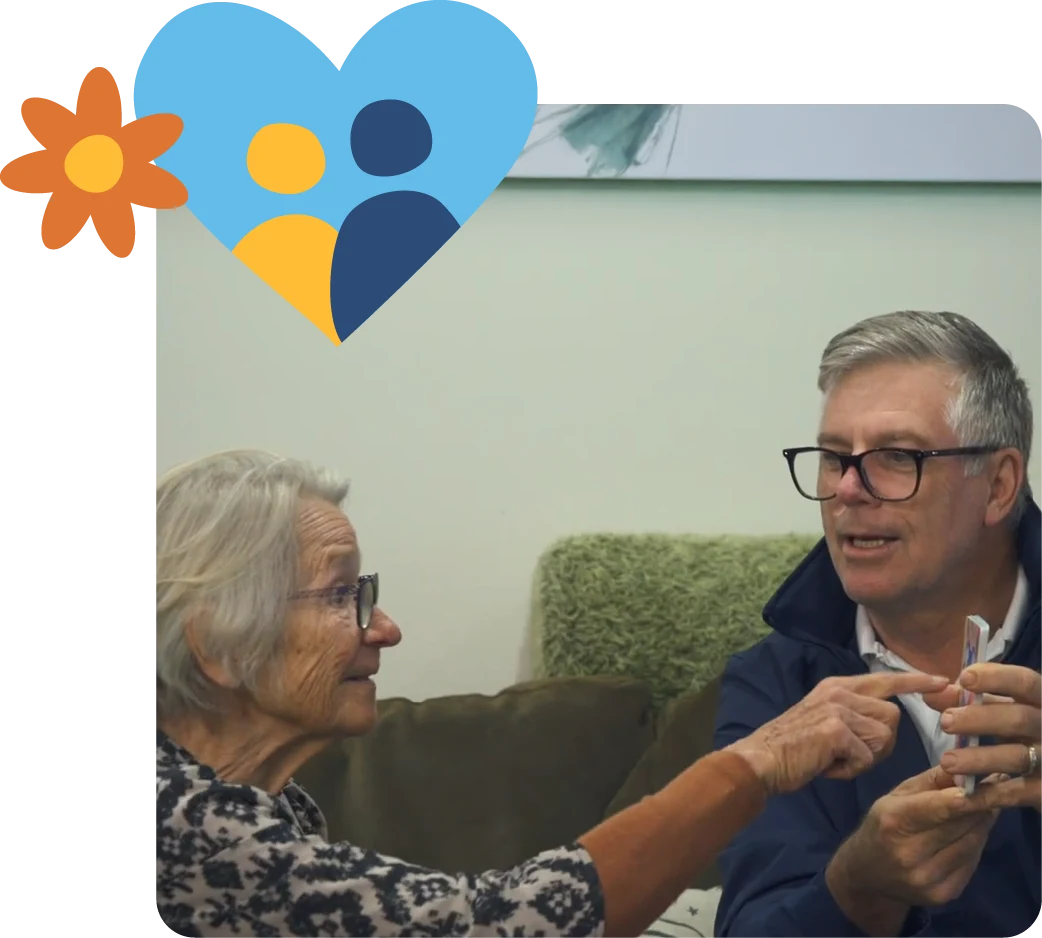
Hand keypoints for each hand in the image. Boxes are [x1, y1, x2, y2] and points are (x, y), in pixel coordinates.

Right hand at [726, 671, 949, 794]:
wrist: (761, 759)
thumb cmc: (793, 747)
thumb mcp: (824, 717)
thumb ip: (853, 713)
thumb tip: (886, 723)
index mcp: (838, 686)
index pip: (885, 679)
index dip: (916, 681)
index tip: (943, 681)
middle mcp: (840, 692)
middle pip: (892, 717)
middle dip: (880, 744)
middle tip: (851, 755)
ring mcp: (838, 708)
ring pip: (882, 739)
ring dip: (864, 759)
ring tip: (835, 760)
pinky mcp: (836, 729)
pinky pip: (865, 757)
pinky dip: (850, 770)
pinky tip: (828, 767)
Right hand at [826, 765, 1003, 937]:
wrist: (868, 876)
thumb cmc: (882, 826)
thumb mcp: (896, 796)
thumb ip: (930, 781)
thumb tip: (965, 768)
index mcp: (893, 821)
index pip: (936, 808)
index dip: (964, 797)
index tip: (987, 783)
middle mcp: (910, 852)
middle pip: (960, 825)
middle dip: (980, 805)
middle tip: (995, 788)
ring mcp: (928, 877)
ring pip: (971, 844)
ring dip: (982, 824)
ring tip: (986, 809)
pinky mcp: (944, 894)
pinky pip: (972, 862)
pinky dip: (976, 844)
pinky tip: (971, 834)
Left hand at [926, 663, 1041, 811]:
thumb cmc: (1018, 731)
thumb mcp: (998, 711)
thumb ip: (967, 701)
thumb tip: (930, 693)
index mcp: (1040, 700)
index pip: (1026, 681)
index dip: (997, 678)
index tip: (965, 678)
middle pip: (1020, 719)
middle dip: (980, 719)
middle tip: (946, 722)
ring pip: (1018, 757)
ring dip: (979, 758)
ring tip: (947, 761)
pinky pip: (1018, 792)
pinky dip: (989, 793)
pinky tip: (964, 792)